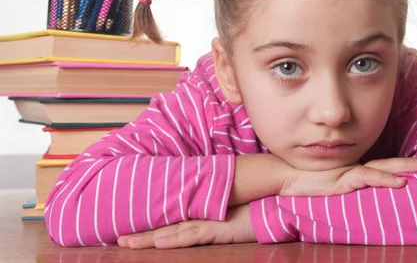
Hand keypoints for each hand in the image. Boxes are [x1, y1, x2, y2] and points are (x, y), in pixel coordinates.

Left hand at [117, 204, 255, 248]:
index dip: (150, 225)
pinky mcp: (221, 228)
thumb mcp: (229, 213)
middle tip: (116, 239)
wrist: (275, 197)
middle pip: (165, 225)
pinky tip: (159, 243)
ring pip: (173, 231)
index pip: (171, 219)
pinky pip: (194, 234)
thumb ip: (214, 215)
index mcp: (201, 211)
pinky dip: (176, 239)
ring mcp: (210, 220)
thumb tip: (197, 216)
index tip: (128, 229)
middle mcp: (201, 214)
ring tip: (125, 243)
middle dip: (140, 234)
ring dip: (148, 239)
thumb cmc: (255, 204)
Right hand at [279, 156, 416, 196]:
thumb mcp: (332, 183)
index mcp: (358, 169)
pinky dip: (386, 179)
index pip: (387, 165)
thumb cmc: (308, 180)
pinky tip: (401, 182)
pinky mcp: (345, 179)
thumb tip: (357, 188)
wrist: (288, 176)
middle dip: (415, 163)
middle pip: (392, 163)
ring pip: (386, 168)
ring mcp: (352, 172)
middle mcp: (358, 168)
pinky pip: (369, 178)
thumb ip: (346, 184)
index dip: (406, 164)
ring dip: (408, 167)